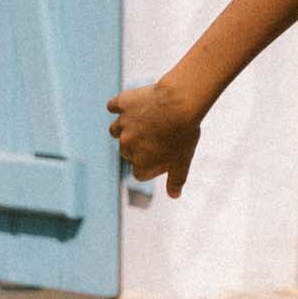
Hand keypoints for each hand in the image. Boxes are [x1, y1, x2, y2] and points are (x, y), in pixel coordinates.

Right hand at [107, 81, 201, 198]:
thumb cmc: (183, 133)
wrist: (179, 102)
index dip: (156, 167)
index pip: (141, 173)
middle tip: (163, 137)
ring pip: (116, 130)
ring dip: (126, 130)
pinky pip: (113, 107)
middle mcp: (127, 144)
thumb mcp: (183, 161)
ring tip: (144, 123)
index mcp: (140, 162)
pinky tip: (129, 106)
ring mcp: (123, 123)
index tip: (169, 157)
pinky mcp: (123, 104)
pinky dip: (119, 107)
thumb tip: (174, 195)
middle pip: (128, 152)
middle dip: (141, 148)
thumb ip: (176, 180)